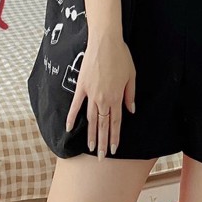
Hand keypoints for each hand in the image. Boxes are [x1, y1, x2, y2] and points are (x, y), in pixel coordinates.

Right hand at [65, 33, 136, 159]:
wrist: (105, 42)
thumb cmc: (121, 56)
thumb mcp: (132, 75)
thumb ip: (130, 95)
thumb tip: (131, 110)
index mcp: (117, 97)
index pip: (116, 122)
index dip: (115, 137)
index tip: (114, 150)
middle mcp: (103, 99)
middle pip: (103, 125)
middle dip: (103, 142)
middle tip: (102, 158)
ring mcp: (91, 94)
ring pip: (91, 119)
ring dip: (91, 134)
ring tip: (90, 148)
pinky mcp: (81, 87)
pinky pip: (76, 106)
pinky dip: (72, 118)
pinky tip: (70, 128)